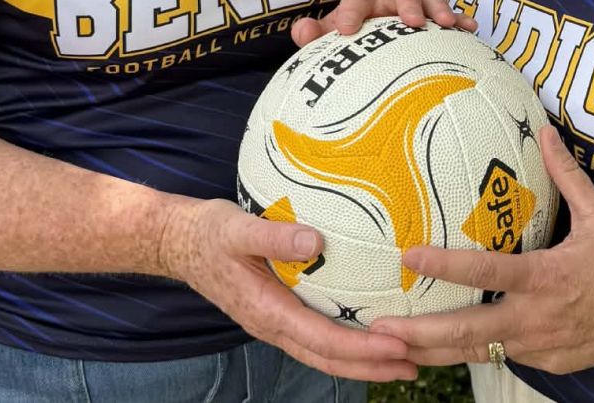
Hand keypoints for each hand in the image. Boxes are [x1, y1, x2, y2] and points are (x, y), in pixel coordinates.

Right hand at [160, 197, 416, 381]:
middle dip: (371, 365)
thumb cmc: (209, 233)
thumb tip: (315, 241)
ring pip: (323, 352)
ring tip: (400, 359)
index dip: (361, 347)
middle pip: (328, 357)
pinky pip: (315, 336)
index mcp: (266, 311)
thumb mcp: (237, 228)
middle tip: (414, 364)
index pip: (322, 338)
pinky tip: (365, 332)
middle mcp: (273, 325)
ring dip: (361, 359)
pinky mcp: (277, 312)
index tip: (397, 346)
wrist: (179, 242)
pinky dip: (344, 342)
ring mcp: (275, 322)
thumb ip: (274, 237)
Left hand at [291, 0, 474, 46]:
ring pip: (429, 1)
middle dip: (406, 4)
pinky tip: (471, 29)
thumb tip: (301, 30)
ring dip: (438, 9)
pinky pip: (452, 19)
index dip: (351, 12)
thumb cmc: (351, 49)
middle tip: (410, 22)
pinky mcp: (436, 26)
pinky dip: (461, 21)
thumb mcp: (331, 45)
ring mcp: (416, 12)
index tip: (347, 31)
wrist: (374, 60)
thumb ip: (315, 38)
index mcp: (364, 6)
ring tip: (447, 24)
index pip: (357, 0)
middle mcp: (391, 4)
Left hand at [367, 126, 593, 373]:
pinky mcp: (550, 363)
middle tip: (378, 330)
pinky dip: (472, 353)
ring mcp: (542, 347)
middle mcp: (538, 318)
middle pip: (468, 332)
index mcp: (546, 277)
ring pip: (479, 352)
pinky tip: (440, 349)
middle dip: (421, 334)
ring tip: (391, 349)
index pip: (486, 273)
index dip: (446, 264)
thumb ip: (567, 173)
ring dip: (435, 352)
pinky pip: (504, 356)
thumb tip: (545, 129)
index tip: (410, 255)